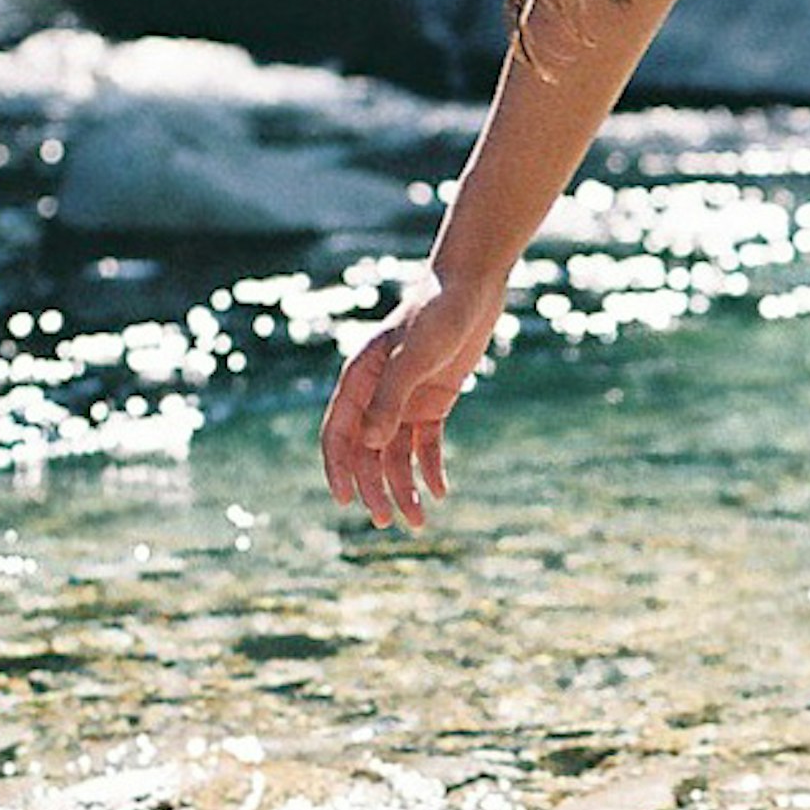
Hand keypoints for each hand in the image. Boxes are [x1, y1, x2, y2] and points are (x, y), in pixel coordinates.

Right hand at [320, 271, 502, 529]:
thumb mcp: (414, 358)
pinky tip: (439, 491)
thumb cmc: (437, 314)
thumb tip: (369, 444)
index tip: (346, 501)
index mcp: (359, 379)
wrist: (471, 288)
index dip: (338, 468)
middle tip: (389, 521)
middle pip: (366, 452)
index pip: (338, 433)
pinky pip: (425, 444)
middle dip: (374, 487)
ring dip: (403, 486)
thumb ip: (390, 399)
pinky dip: (430, 468)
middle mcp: (377, 393)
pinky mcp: (433, 401)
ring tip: (418, 521)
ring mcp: (405, 399)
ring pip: (395, 454)